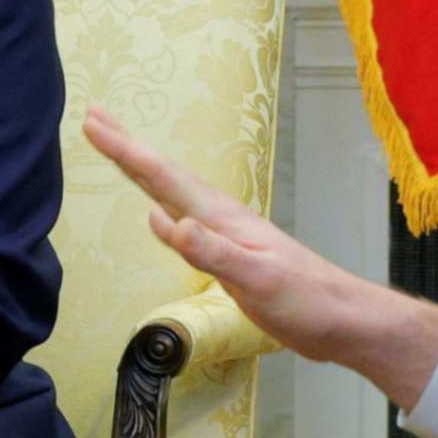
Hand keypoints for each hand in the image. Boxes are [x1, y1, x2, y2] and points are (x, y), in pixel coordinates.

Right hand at [82, 107, 437, 409]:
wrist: (343, 320)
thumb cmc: (306, 300)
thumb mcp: (256, 278)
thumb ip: (212, 251)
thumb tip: (164, 220)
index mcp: (222, 219)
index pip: (164, 179)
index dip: (126, 151)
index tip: (94, 123)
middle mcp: (220, 218)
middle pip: (164, 176)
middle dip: (127, 148)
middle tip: (95, 118)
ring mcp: (226, 235)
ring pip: (173, 194)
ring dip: (142, 171)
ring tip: (119, 151)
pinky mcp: (230, 255)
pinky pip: (184, 219)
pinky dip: (162, 206)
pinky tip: (157, 211)